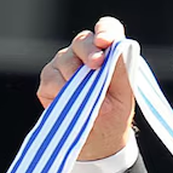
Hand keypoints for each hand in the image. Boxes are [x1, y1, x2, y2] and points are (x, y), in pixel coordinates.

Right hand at [37, 16, 134, 161]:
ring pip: (64, 60)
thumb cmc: (113, 116)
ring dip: (74, 78)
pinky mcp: (48, 83)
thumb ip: (119, 71)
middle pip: (83, 41)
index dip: (105, 31)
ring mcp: (63, 66)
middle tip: (96, 65)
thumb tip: (107, 60)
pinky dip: (59, 92)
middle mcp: (83, 54)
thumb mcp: (124, 95)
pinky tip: (69, 103)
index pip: (107, 29)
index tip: (106, 42)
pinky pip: (50, 80)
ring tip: (85, 99)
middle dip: (89, 52)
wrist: (97, 143)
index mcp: (107, 52)